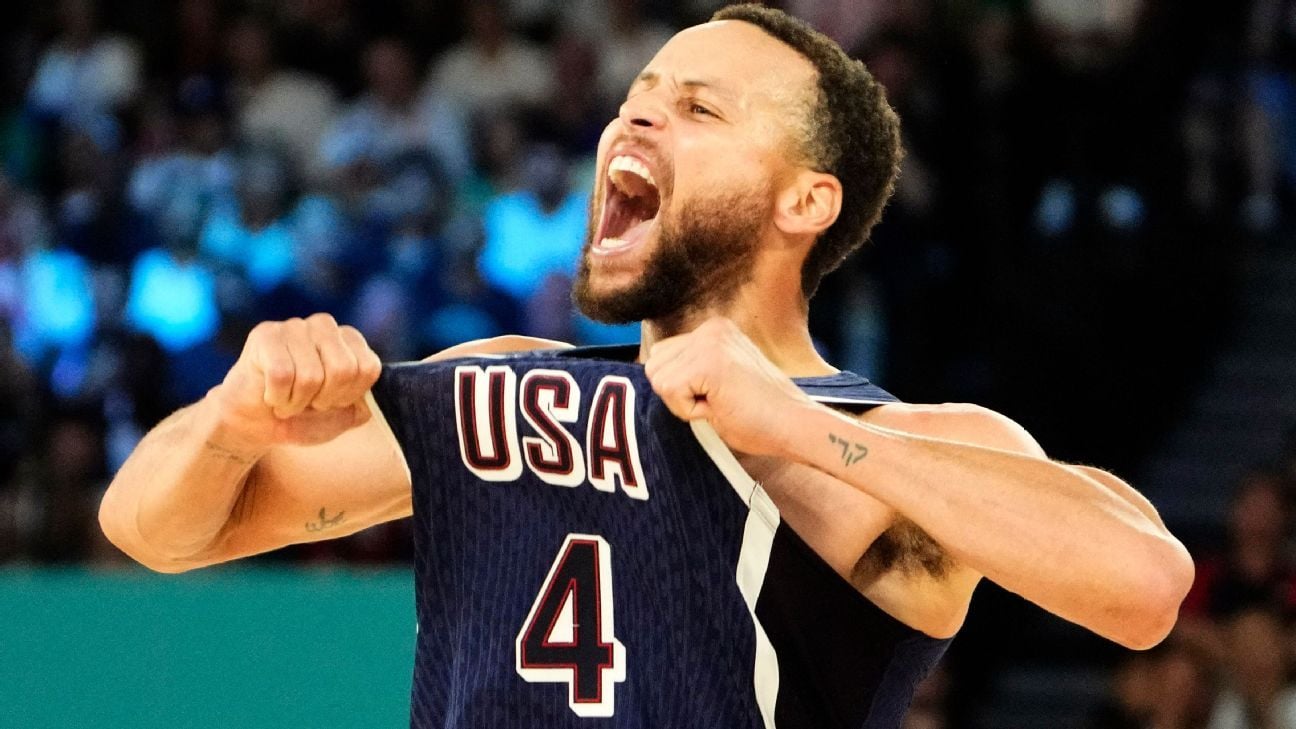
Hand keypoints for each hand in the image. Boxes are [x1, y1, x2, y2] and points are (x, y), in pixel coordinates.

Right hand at [209, 314, 382, 452]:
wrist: (255, 425)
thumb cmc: (302, 417)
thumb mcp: (343, 416)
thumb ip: (366, 404)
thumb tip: (376, 398)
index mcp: (349, 339)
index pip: (368, 368)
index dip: (348, 396)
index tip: (330, 400)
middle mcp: (324, 326)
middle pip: (343, 369)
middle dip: (324, 398)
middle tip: (307, 401)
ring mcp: (294, 326)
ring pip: (310, 376)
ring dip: (297, 402)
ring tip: (288, 399)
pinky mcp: (266, 335)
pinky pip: (281, 376)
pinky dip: (278, 397)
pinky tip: (271, 395)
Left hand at [644, 317, 820, 457]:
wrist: (795, 425)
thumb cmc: (761, 415)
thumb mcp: (718, 380)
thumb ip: (690, 370)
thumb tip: (653, 375)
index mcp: (714, 330)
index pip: (662, 357)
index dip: (681, 388)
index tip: (716, 397)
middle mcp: (710, 328)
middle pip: (654, 365)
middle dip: (677, 394)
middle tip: (717, 403)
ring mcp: (709, 341)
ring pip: (658, 379)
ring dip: (683, 403)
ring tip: (720, 404)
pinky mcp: (707, 362)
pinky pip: (670, 392)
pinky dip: (689, 411)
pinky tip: (720, 408)